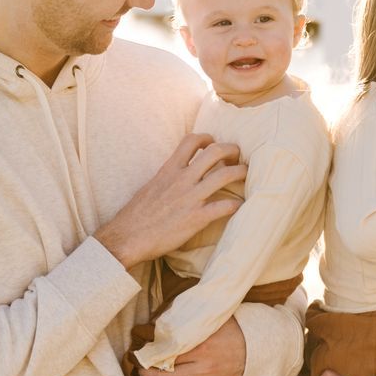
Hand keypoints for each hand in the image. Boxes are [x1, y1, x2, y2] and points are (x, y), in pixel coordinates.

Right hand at [96, 134, 246, 266]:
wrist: (128, 237)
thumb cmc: (136, 215)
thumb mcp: (151, 186)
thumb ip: (167, 177)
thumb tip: (177, 174)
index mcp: (169, 170)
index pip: (191, 141)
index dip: (207, 138)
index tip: (213, 143)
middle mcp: (182, 179)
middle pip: (215, 152)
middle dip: (232, 150)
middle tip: (238, 156)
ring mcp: (191, 198)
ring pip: (225, 175)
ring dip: (240, 172)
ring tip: (246, 174)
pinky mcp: (197, 218)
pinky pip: (224, 206)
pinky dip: (236, 204)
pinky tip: (239, 206)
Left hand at [133, 317, 247, 375]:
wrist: (259, 349)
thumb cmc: (231, 330)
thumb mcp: (212, 319)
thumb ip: (188, 319)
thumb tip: (160, 318)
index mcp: (202, 347)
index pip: (167, 353)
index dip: (149, 354)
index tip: (137, 353)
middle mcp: (205, 368)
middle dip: (146, 375)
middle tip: (136, 371)